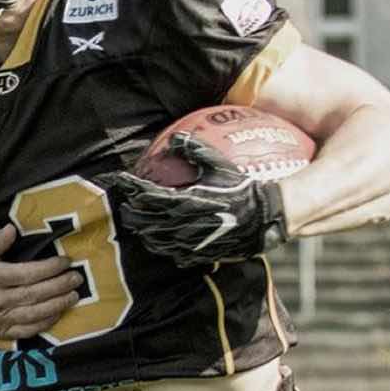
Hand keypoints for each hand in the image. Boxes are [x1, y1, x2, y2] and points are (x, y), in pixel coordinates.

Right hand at [0, 226, 81, 340]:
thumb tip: (12, 230)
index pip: (26, 273)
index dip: (49, 268)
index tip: (65, 262)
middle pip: (34, 294)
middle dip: (59, 286)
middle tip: (76, 278)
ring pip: (34, 313)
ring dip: (57, 305)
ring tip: (74, 295)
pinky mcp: (1, 332)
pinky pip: (28, 330)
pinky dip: (45, 323)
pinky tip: (58, 313)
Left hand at [110, 134, 289, 267]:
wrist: (266, 216)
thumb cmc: (244, 187)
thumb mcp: (221, 166)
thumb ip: (197, 151)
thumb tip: (176, 136)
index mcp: (187, 200)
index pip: (150, 194)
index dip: (134, 188)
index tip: (123, 181)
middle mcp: (185, 223)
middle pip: (148, 221)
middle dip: (133, 215)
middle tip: (123, 210)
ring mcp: (192, 241)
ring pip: (158, 240)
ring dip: (145, 233)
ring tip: (137, 227)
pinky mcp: (201, 253)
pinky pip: (176, 254)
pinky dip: (164, 248)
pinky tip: (160, 244)